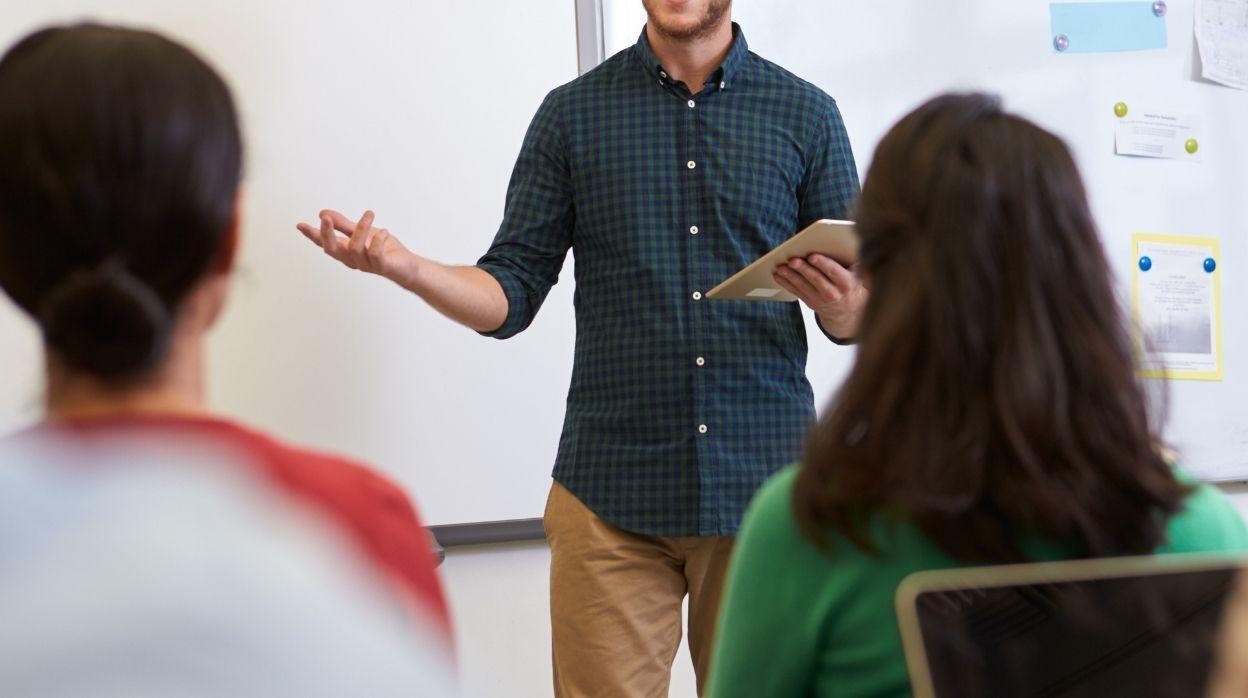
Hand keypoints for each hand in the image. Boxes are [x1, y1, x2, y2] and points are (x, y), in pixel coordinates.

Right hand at [296, 209, 412, 280]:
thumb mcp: (362, 232)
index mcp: (346, 251)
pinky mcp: (382, 266)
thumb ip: (343, 224)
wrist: (407, 267)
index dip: (312, 235)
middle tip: (326, 218)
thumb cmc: (385, 250)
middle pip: (333, 249)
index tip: (300, 224)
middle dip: (327, 234)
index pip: (325, 243)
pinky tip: (384, 231)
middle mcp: (352, 259)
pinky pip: (375, 254)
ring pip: (355, 247)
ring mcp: (366, 264)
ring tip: (369, 214)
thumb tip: (322, 213)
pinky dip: (378, 240)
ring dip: (361, 228)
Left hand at [773, 253, 867, 339]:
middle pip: (816, 279)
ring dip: (790, 276)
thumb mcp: (857, 273)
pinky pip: (796, 292)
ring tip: (781, 267)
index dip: (823, 264)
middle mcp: (834, 293)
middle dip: (803, 269)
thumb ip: (853, 259)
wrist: (847, 310)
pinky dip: (786, 283)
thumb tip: (844, 242)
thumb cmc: (850, 282)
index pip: (834, 271)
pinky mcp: (810, 302)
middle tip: (792, 260)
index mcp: (847, 283)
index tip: (812, 256)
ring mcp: (820, 300)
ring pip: (803, 286)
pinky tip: (778, 275)